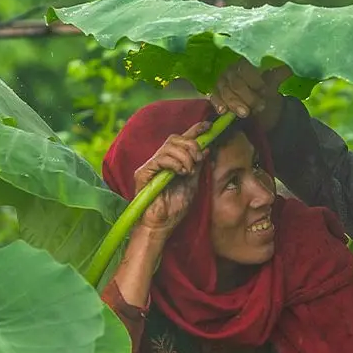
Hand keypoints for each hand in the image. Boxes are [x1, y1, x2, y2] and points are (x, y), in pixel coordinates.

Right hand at [134, 121, 210, 235]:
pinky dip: (174, 163)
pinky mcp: (143, 173)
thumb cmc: (174, 208)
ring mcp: (151, 165)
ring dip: (185, 156)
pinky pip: (160, 158)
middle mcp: (160, 160)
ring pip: (169, 146)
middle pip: (175, 138)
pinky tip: (181, 172)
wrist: (161, 225)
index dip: (195, 129)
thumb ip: (198, 166)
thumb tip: (207, 148)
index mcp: (172, 161)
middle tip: (199, 160)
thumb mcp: (192, 184)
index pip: (182, 139)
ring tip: (189, 171)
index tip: (209, 126)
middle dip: (192, 145)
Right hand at [209, 59, 292, 128]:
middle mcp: (230, 72)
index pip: (245, 69)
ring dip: (236, 103)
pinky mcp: (215, 96)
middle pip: (235, 83)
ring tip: (246, 114)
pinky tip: (223, 111)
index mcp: (243, 65)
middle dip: (247, 96)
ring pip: (225, 92)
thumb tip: (288, 69)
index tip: (264, 92)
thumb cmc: (264, 93)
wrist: (258, 109)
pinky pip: (214, 99)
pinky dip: (218, 104)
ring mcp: (221, 84)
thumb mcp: (272, 85)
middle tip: (259, 107)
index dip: (254, 81)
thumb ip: (278, 76)